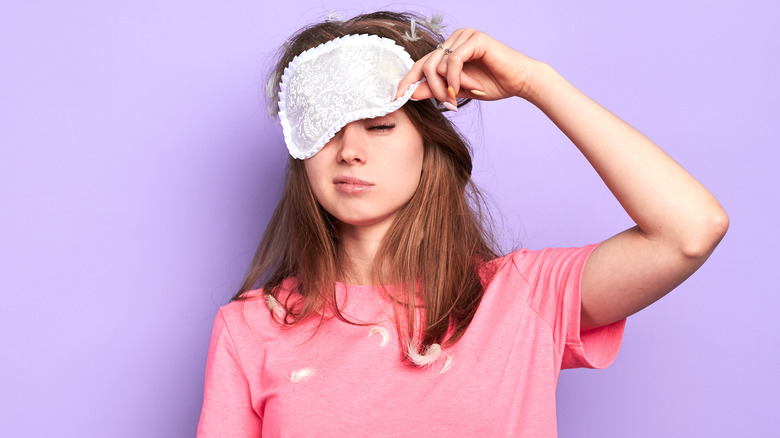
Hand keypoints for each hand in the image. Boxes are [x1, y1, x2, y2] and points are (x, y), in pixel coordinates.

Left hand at [396, 28, 539, 104]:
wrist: (521, 82)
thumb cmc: (493, 84)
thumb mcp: (458, 90)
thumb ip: (435, 89)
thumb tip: (410, 93)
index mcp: (450, 49)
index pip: (421, 63)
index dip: (407, 80)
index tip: (395, 98)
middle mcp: (455, 38)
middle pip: (426, 65)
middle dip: (432, 89)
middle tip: (447, 105)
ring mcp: (464, 36)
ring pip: (437, 65)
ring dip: (446, 87)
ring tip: (458, 98)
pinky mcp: (475, 39)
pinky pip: (453, 62)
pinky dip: (454, 80)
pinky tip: (463, 90)